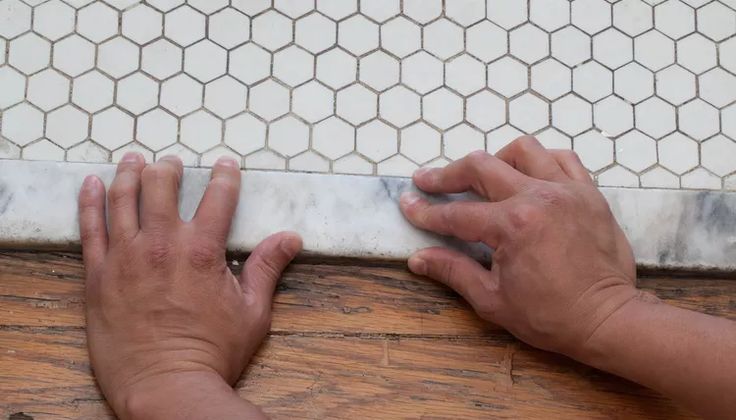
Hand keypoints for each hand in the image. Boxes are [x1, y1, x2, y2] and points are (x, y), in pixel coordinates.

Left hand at [78, 153, 301, 417]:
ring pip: (122, 198)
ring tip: (135, 160)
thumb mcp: (252, 312)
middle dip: (169, 169)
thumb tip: (290, 238)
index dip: (224, 177)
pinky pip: (90, 228)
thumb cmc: (212, 353)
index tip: (225, 166)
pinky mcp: (98, 276)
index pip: (217, 197)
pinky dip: (89, 201)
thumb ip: (267, 268)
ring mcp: (125, 258)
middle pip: (161, 187)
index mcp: (201, 251)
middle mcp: (161, 245)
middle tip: (172, 164)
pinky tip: (90, 184)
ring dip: (130, 174)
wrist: (166, 387)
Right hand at [400, 137, 647, 357]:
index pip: (457, 214)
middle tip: (427, 181)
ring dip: (495, 161)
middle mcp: (538, 197)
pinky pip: (562, 158)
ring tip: (482, 178)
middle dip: (447, 174)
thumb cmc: (550, 316)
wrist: (608, 319)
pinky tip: (527, 176)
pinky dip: (540, 160)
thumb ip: (453, 271)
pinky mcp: (589, 193)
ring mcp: (567, 190)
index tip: (407, 204)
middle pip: (481, 167)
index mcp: (512, 226)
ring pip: (523, 150)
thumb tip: (417, 259)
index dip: (426, 211)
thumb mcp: (492, 300)